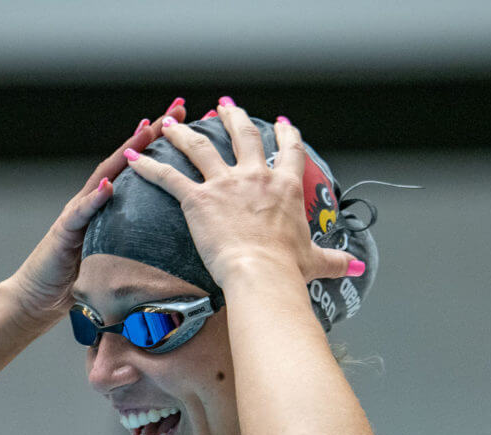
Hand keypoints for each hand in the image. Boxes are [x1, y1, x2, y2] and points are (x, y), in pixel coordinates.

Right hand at [7, 99, 188, 327]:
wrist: (40, 294)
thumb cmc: (81, 276)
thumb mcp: (119, 253)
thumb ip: (140, 240)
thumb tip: (177, 242)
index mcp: (111, 203)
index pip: (142, 167)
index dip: (164, 143)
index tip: (190, 120)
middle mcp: (95, 198)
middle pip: (126, 159)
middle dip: (151, 132)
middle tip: (176, 108)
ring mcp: (78, 210)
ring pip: (104, 175)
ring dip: (125, 153)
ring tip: (145, 132)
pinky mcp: (65, 230)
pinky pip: (81, 212)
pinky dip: (94, 198)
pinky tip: (107, 186)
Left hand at [123, 100, 357, 285]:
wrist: (262, 274)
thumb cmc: (287, 270)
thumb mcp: (316, 261)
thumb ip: (335, 260)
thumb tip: (355, 267)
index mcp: (285, 189)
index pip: (290, 153)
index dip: (287, 135)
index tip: (284, 124)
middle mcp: (255, 178)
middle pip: (243, 136)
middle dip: (232, 117)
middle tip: (225, 105)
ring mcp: (225, 185)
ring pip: (200, 148)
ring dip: (183, 132)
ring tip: (171, 121)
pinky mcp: (198, 199)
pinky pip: (169, 177)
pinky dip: (149, 166)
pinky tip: (134, 158)